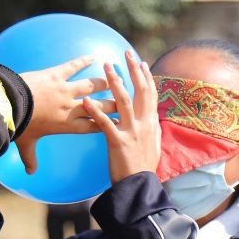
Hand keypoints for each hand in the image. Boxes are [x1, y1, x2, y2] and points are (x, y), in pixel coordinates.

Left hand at [16, 56, 109, 173]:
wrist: (9, 106)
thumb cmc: (19, 127)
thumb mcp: (26, 145)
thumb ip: (30, 159)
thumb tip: (30, 173)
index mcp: (66, 126)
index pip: (93, 126)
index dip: (107, 125)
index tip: (119, 123)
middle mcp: (71, 108)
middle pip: (100, 107)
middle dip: (114, 105)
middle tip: (124, 102)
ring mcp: (65, 90)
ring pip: (91, 86)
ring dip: (104, 82)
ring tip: (114, 80)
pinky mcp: (56, 75)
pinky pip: (73, 67)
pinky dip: (83, 61)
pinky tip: (93, 57)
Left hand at [82, 53, 160, 182]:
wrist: (138, 186)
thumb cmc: (143, 167)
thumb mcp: (153, 144)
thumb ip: (152, 128)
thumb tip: (153, 116)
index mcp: (151, 124)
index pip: (151, 94)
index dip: (146, 77)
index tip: (141, 62)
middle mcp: (144, 124)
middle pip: (140, 91)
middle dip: (133, 70)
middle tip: (126, 53)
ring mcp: (132, 132)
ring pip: (124, 101)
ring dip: (115, 82)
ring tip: (106, 67)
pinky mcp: (118, 142)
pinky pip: (105, 123)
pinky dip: (95, 110)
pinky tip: (85, 100)